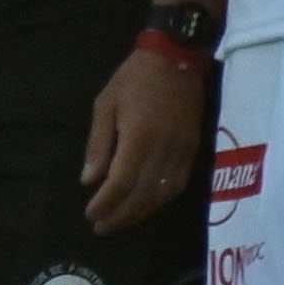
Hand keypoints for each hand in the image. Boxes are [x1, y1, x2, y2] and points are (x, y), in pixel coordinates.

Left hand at [80, 43, 208, 232]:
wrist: (177, 57)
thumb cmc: (134, 78)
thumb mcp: (105, 104)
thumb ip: (99, 145)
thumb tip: (89, 180)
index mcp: (140, 136)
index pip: (122, 182)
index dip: (106, 203)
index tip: (90, 214)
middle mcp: (164, 149)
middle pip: (143, 195)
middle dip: (121, 215)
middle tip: (101, 227)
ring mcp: (183, 151)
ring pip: (163, 194)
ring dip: (140, 212)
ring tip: (120, 221)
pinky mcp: (194, 150)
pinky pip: (178, 184)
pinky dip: (160, 200)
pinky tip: (146, 206)